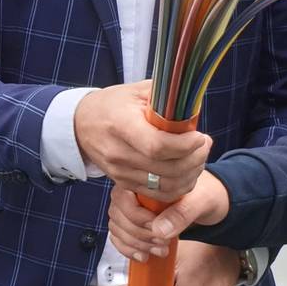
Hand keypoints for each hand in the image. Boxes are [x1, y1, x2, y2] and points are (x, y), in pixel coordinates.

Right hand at [73, 81, 210, 196]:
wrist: (81, 124)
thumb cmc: (112, 104)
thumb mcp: (136, 90)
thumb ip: (165, 96)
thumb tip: (194, 102)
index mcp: (121, 125)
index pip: (157, 145)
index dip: (184, 145)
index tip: (199, 136)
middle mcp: (119, 153)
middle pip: (166, 169)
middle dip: (195, 159)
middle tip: (206, 144)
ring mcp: (120, 172)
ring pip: (165, 186)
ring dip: (190, 175)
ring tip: (199, 158)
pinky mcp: (123, 183)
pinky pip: (157, 194)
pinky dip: (178, 187)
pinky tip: (187, 172)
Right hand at [107, 171, 229, 261]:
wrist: (209, 201)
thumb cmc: (205, 194)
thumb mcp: (200, 201)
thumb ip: (182, 213)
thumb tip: (159, 229)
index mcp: (146, 178)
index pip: (122, 197)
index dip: (137, 218)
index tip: (157, 230)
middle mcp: (133, 190)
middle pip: (118, 215)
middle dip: (139, 235)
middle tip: (163, 244)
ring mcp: (130, 207)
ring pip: (116, 227)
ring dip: (135, 244)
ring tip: (160, 250)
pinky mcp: (132, 222)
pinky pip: (118, 236)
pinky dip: (127, 249)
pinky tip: (144, 255)